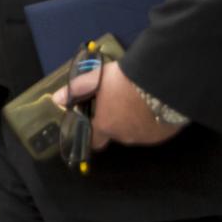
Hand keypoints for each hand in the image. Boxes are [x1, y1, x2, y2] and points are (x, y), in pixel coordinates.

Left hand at [56, 60, 184, 149]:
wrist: (160, 83)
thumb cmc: (122, 81)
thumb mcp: (95, 80)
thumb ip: (76, 91)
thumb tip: (57, 99)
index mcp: (105, 126)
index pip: (94, 141)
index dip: (93, 132)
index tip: (95, 120)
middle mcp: (124, 137)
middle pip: (117, 134)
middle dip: (117, 122)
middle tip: (119, 103)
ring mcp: (146, 138)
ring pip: (136, 132)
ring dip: (135, 121)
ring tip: (139, 100)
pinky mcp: (164, 135)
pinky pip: (155, 130)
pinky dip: (153, 121)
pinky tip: (155, 105)